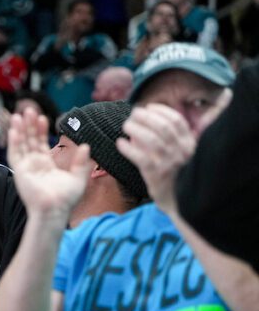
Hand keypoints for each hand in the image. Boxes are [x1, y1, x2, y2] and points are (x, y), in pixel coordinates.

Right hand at [8, 108, 90, 219]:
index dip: (41, 130)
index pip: (41, 143)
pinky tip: (15, 130)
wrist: (55, 210)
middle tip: (29, 110)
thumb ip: (81, 162)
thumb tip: (86, 146)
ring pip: (20, 144)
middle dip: (29, 125)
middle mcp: (34, 164)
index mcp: (46, 165)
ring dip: (20, 129)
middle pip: (29, 140)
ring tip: (19, 115)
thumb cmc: (66, 199)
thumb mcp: (78, 178)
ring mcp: (25, 167)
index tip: (43, 118)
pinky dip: (14, 142)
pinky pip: (15, 154)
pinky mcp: (19, 171)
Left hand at [115, 98, 227, 213]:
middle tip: (133, 115)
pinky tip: (120, 143)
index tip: (148, 107)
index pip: (177, 121)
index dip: (161, 111)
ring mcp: (169, 162)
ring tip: (125, 126)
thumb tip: (154, 120)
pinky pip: (140, 157)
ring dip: (135, 129)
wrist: (181, 203)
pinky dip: (128, 148)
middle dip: (145, 117)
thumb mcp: (185, 155)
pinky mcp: (156, 174)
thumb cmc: (179, 176)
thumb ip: (176, 138)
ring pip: (151, 139)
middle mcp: (182, 151)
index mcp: (190, 144)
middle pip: (162, 126)